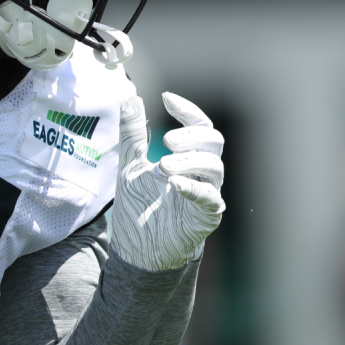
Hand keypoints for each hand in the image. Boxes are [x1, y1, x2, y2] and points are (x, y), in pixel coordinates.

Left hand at [111, 93, 225, 271]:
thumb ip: (132, 135)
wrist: (137, 247)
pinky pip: (209, 198)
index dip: (186, 110)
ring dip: (190, 161)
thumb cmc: (140, 205)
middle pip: (214, 141)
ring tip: (163, 165)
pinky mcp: (206, 216)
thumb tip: (129, 99)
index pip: (199, 125)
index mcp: (187, 156)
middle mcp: (202, 172)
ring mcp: (207, 193)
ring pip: (215, 167)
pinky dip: (193, 188)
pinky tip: (174, 184)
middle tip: (166, 141)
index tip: (166, 97)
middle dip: (191, 136)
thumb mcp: (129, 164)